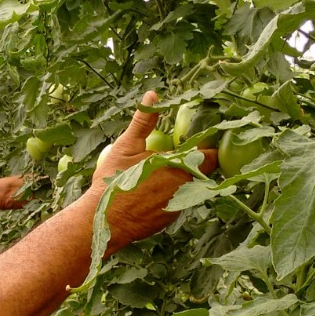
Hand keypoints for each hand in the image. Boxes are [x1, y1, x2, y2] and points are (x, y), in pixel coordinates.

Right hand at [91, 91, 216, 250]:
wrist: (103, 221)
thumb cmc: (113, 182)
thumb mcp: (126, 146)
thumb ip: (144, 121)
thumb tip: (153, 94)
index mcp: (179, 165)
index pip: (210, 156)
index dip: (209, 147)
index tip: (204, 140)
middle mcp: (185, 186)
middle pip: (200, 172)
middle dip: (193, 163)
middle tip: (177, 154)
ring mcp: (178, 205)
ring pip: (189, 187)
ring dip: (181, 179)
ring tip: (162, 173)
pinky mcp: (170, 218)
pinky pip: (177, 201)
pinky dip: (170, 195)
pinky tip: (152, 191)